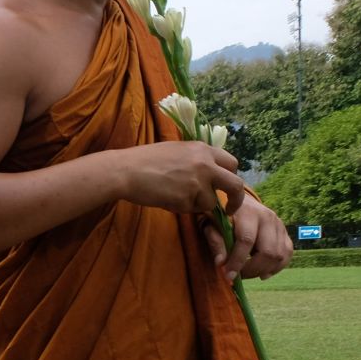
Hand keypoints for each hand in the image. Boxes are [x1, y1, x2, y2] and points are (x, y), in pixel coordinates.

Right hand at [119, 141, 247, 216]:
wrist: (125, 171)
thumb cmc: (144, 160)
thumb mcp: (176, 150)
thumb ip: (196, 160)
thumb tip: (209, 175)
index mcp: (203, 149)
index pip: (232, 163)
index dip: (231, 177)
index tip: (228, 189)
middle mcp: (205, 164)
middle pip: (235, 185)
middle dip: (235, 200)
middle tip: (229, 210)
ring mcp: (197, 182)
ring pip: (211, 202)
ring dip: (197, 205)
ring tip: (175, 196)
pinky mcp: (186, 199)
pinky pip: (192, 210)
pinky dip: (182, 208)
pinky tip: (166, 198)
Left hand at [205, 196, 292, 282]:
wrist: (240, 202)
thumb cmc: (223, 216)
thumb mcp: (212, 224)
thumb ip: (215, 242)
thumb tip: (220, 263)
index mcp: (248, 213)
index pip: (246, 240)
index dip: (238, 261)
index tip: (229, 276)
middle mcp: (268, 217)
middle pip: (268, 251)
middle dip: (252, 269)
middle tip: (239, 276)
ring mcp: (279, 225)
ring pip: (279, 255)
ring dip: (263, 270)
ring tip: (248, 274)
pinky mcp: (285, 232)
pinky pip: (287, 254)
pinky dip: (276, 267)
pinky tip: (263, 273)